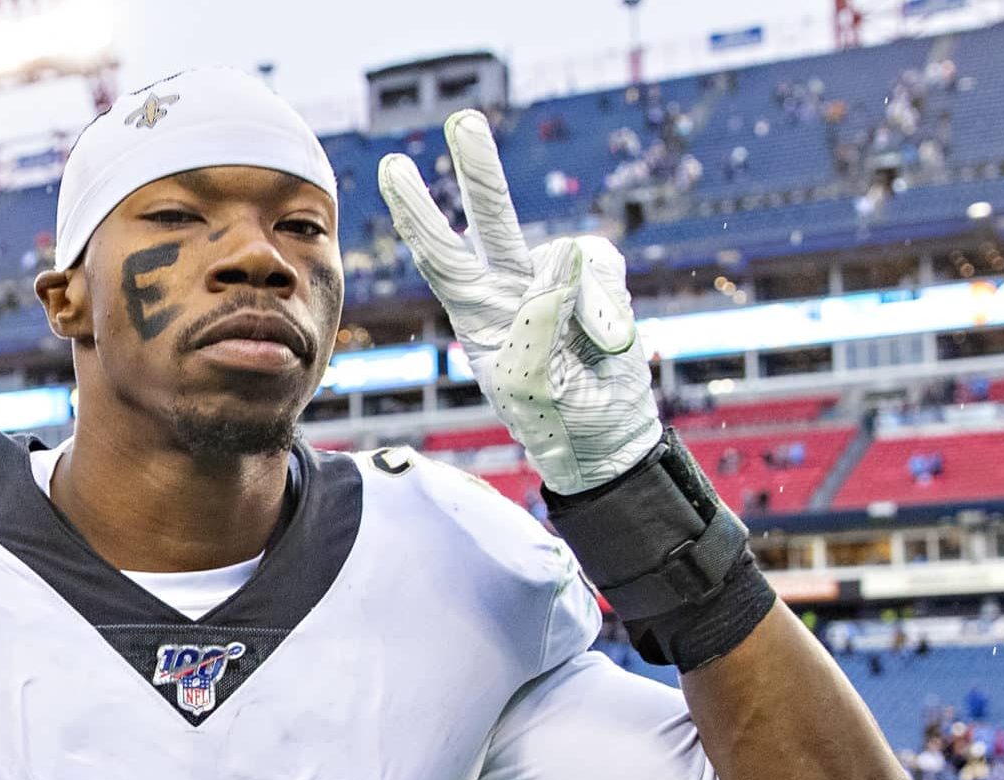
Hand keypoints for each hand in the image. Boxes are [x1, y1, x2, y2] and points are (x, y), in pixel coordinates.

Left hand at [378, 110, 662, 494]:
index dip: (418, 211)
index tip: (394, 167)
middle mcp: (512, 284)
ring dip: (584, 300)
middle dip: (479, 167)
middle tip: (463, 120)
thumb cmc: (549, 416)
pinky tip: (606, 339)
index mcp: (476, 309)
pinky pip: (606, 273)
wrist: (601, 435)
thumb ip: (540, 318)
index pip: (439, 254)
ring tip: (588, 349)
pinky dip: (609, 308)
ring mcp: (558, 279)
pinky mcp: (599, 280)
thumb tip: (570, 252)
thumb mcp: (527, 381)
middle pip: (492, 217)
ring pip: (567, 253)